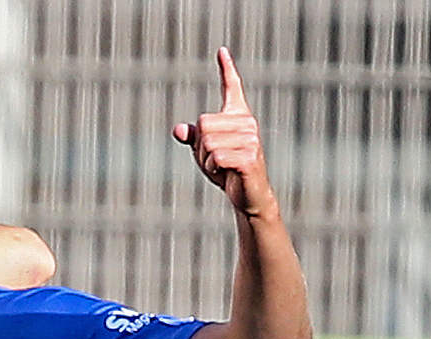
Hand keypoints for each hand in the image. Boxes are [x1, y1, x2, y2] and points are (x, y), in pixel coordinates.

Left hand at [173, 47, 276, 218]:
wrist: (247, 194)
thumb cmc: (226, 171)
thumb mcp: (204, 152)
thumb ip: (193, 138)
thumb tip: (179, 129)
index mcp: (238, 117)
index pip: (232, 88)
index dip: (226, 69)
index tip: (221, 51)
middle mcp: (247, 122)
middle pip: (203, 124)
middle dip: (200, 148)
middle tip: (215, 160)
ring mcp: (251, 138)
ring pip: (207, 142)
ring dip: (206, 161)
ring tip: (221, 167)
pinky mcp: (249, 156)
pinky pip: (215, 157)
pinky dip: (212, 169)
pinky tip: (225, 174)